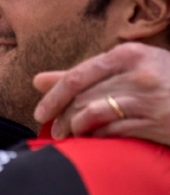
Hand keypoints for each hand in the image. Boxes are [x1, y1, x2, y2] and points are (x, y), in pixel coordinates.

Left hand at [33, 42, 169, 144]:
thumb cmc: (163, 83)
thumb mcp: (129, 70)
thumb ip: (83, 76)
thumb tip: (37, 80)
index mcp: (129, 54)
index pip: (77, 75)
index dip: (54, 96)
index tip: (39, 113)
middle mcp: (138, 73)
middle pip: (82, 96)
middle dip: (61, 117)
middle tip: (53, 131)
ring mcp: (148, 99)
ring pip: (94, 114)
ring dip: (75, 129)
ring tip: (69, 136)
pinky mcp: (156, 122)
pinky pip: (112, 131)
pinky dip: (96, 137)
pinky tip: (92, 140)